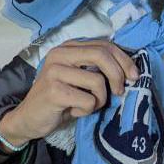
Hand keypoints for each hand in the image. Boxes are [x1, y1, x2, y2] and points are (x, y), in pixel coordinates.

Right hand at [0, 39, 138, 146]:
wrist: (28, 118)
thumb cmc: (60, 98)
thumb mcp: (78, 77)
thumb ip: (96, 68)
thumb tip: (130, 70)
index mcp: (69, 47)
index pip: (104, 45)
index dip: (123, 59)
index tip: (134, 75)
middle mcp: (60, 54)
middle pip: (102, 55)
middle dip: (118, 74)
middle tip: (120, 91)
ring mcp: (55, 71)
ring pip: (97, 82)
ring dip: (99, 100)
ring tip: (86, 105)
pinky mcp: (54, 90)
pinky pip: (88, 101)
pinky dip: (86, 111)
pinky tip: (73, 111)